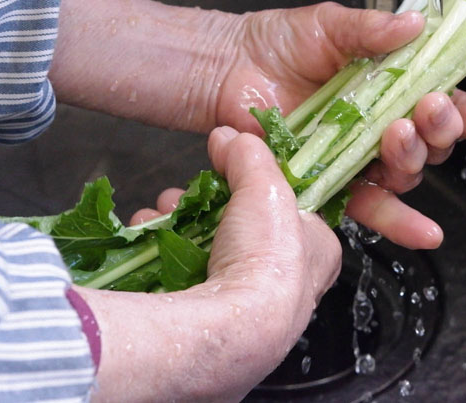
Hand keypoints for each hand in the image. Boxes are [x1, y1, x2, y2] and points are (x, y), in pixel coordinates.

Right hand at [80, 126, 340, 401]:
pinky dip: (161, 253)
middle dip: (207, 207)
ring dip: (178, 226)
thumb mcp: (265, 186)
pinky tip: (147, 234)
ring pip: (207, 253)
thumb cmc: (267, 260)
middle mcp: (287, 286)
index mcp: (318, 254)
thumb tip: (231, 136)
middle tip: (186, 194)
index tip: (233, 174)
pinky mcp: (209, 325)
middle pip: (242, 231)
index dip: (259, 190)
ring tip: (161, 210)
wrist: (231, 328)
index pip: (291, 213)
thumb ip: (250, 157)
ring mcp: (247, 310)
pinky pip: (181, 278)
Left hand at [213, 3, 465, 248]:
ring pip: (407, 171)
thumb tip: (415, 25)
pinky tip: (423, 233)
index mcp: (393, 85)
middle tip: (430, 109)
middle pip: (434, 140)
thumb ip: (372, 28)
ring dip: (414, 159)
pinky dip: (398, 223)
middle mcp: (383, 123)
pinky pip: (371, 208)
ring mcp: (359, 155)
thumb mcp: (330, 23)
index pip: (447, 100)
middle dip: (443, 127)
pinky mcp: (333, 181)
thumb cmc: (277, 43)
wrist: (224, 68)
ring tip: (397, 136)